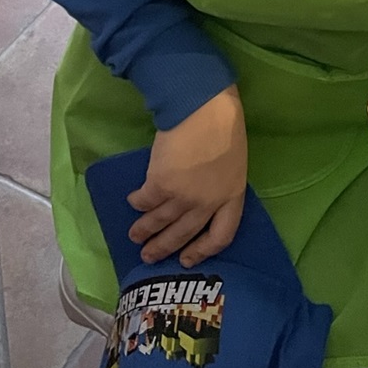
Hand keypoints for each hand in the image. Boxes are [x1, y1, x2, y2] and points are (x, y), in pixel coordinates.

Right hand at [126, 85, 246, 267]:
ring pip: (161, 221)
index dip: (202, 250)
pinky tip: (134, 201)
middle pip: (184, 233)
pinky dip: (138, 203)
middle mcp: (207, 204)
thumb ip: (218, 184)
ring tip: (135, 236)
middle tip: (149, 256)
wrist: (204, 108)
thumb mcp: (233, 162)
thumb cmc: (225, 125)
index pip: (221, 236)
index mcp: (232, 197)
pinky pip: (145, 201)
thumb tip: (199, 194)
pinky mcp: (160, 185)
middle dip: (164, 247)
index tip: (187, 259)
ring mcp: (183, 197)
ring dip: (145, 230)